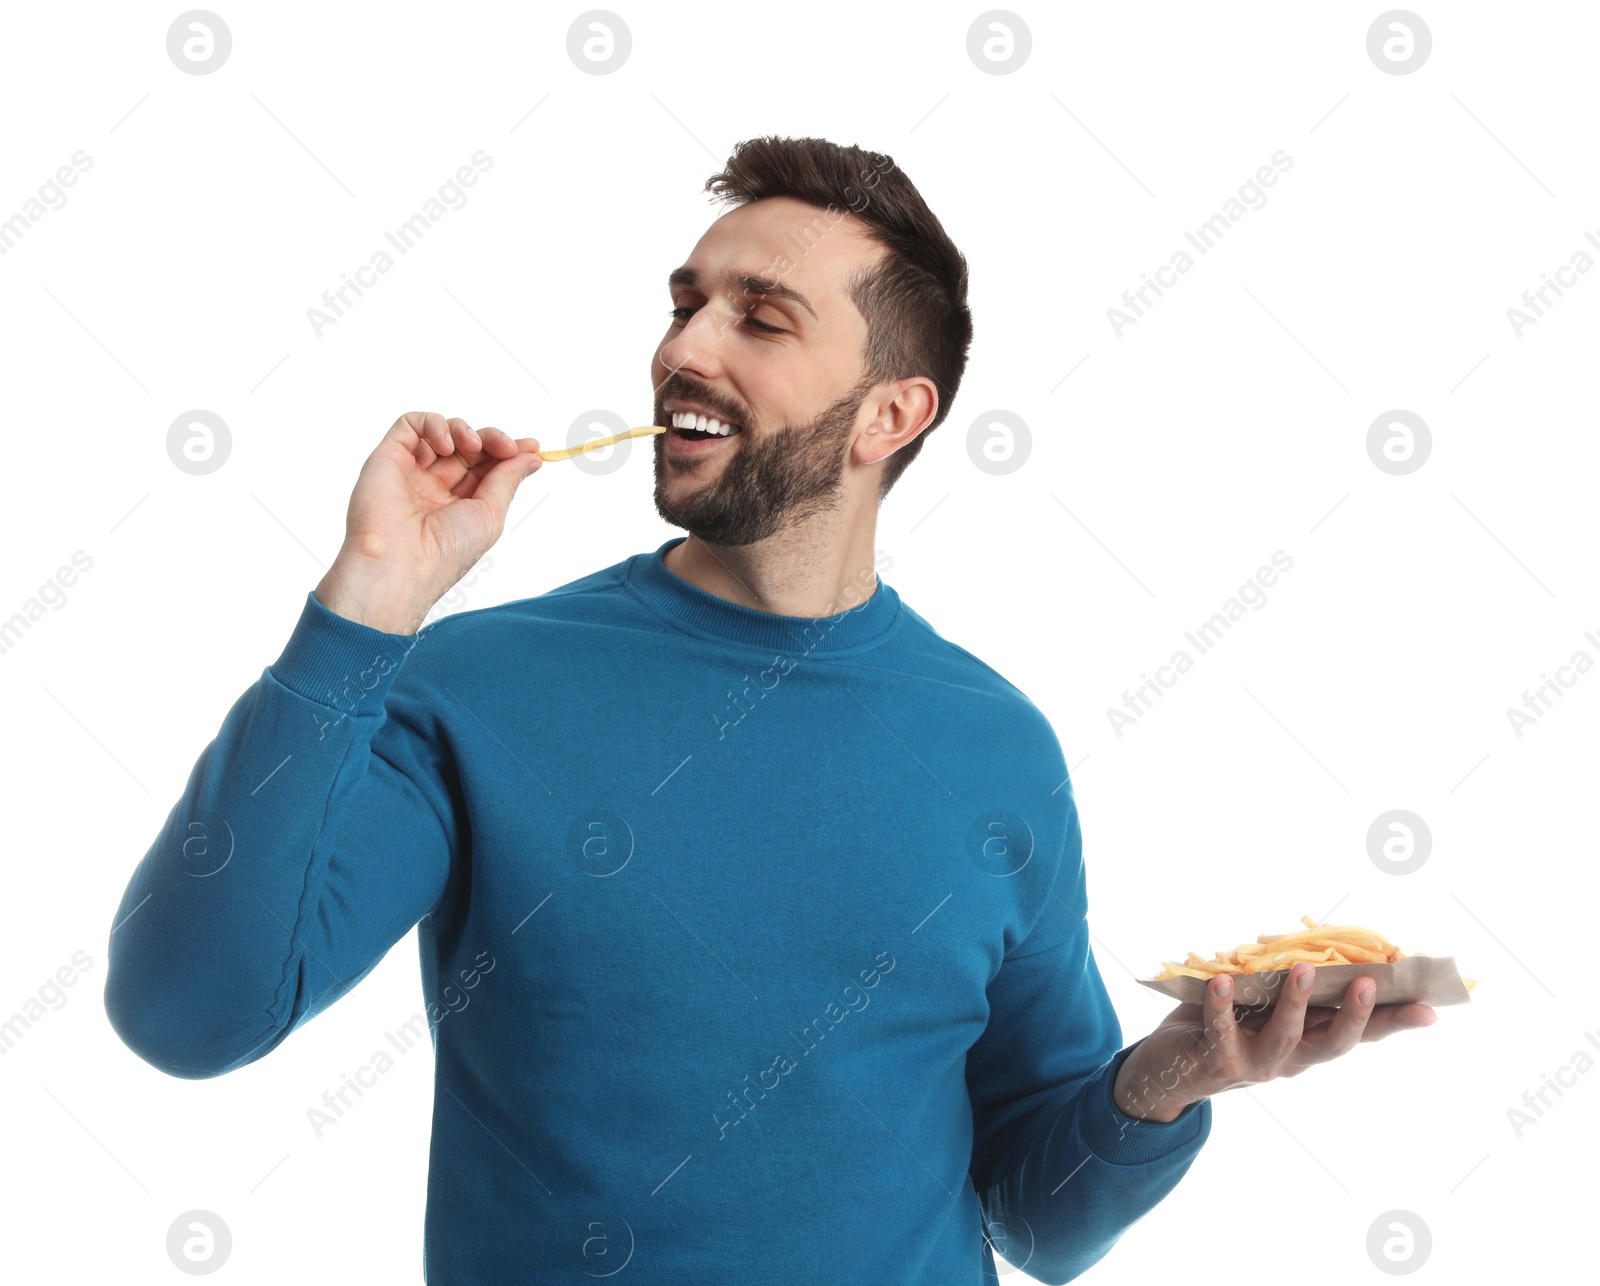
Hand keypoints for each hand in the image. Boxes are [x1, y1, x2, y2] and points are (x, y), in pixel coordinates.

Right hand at [316, 413, 542, 632]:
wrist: (402, 562)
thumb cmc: (446, 551)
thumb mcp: (490, 514)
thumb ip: (507, 480)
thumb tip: (531, 457)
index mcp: (459, 503)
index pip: (486, 466)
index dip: (508, 452)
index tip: (531, 446)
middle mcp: (435, 486)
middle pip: (468, 446)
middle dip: (491, 439)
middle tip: (507, 446)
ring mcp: (411, 471)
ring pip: (442, 431)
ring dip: (464, 430)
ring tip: (472, 445)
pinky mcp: (388, 457)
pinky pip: (410, 424)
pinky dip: (433, 424)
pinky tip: (446, 445)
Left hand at [1112, 962, 1438, 1122]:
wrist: (1169, 1070)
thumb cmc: (1225, 1025)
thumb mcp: (1263, 1004)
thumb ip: (1290, 983)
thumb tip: (1321, 947)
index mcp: (1308, 1043)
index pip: (1359, 1033)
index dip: (1394, 1021)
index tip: (1430, 1006)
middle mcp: (1290, 1059)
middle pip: (1333, 1043)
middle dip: (1355, 1015)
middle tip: (1371, 983)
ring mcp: (1255, 1065)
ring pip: (1284, 1037)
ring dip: (1295, 1004)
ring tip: (1304, 970)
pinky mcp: (1217, 1063)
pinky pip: (1221, 1031)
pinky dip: (1222, 1006)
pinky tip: (1223, 980)